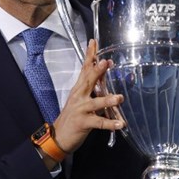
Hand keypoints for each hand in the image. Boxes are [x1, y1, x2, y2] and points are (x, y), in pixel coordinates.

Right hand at [53, 39, 124, 153]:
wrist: (58, 136)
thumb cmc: (72, 116)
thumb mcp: (80, 98)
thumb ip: (91, 87)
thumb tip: (103, 73)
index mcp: (78, 89)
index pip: (84, 68)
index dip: (89, 55)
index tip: (94, 42)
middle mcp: (79, 97)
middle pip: (88, 81)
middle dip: (97, 71)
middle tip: (106, 62)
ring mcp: (80, 110)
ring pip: (95, 102)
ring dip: (108, 100)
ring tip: (119, 97)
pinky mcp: (83, 123)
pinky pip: (99, 122)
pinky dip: (110, 124)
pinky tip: (120, 124)